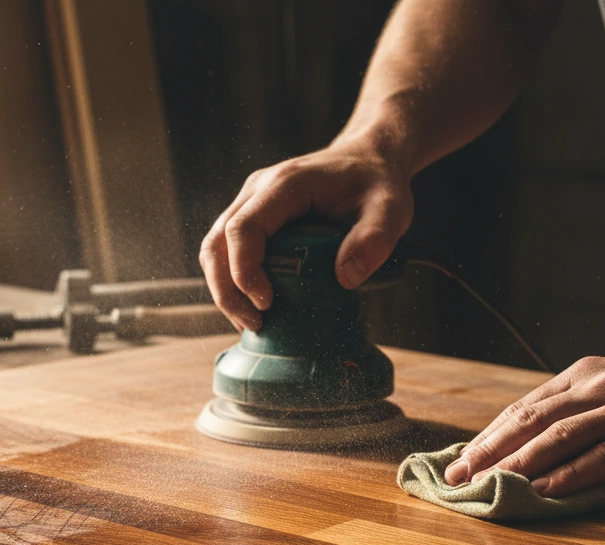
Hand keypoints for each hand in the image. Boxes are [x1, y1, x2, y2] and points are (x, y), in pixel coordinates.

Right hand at [198, 131, 413, 331]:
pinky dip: (232, 284)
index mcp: (284, 185)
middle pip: (216, 244)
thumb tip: (344, 278)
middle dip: (227, 291)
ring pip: (214, 252)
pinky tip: (253, 307)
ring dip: (225, 291)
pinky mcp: (252, 220)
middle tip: (254, 323)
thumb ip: (374, 240)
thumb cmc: (376, 183)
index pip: (243, 229)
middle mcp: (256, 192)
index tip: (267, 303)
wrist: (367, 160)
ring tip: (252, 322)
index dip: (245, 271)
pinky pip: (227, 254)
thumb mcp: (390, 209)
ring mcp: (250, 205)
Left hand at [444, 355, 604, 495]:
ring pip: (559, 437)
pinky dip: (567, 476)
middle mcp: (602, 385)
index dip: (487, 435)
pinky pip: (602, 459)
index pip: (523, 407)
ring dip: (517, 464)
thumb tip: (519, 440)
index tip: (458, 459)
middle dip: (489, 450)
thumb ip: (573, 405)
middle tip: (457, 476)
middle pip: (531, 420)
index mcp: (585, 372)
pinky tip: (541, 492)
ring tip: (488, 485)